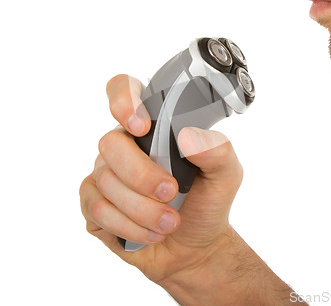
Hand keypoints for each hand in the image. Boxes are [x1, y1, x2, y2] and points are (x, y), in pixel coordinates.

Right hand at [79, 74, 242, 285]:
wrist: (195, 248)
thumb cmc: (207, 202)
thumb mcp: (227, 175)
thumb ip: (217, 150)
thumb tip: (187, 136)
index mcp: (154, 127)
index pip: (124, 91)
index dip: (123, 100)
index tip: (140, 126)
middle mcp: (125, 146)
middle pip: (110, 143)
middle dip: (142, 174)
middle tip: (171, 192)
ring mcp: (106, 175)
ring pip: (106, 182)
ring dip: (142, 208)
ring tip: (170, 221)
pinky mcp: (95, 205)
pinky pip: (97, 209)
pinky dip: (128, 225)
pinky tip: (150, 232)